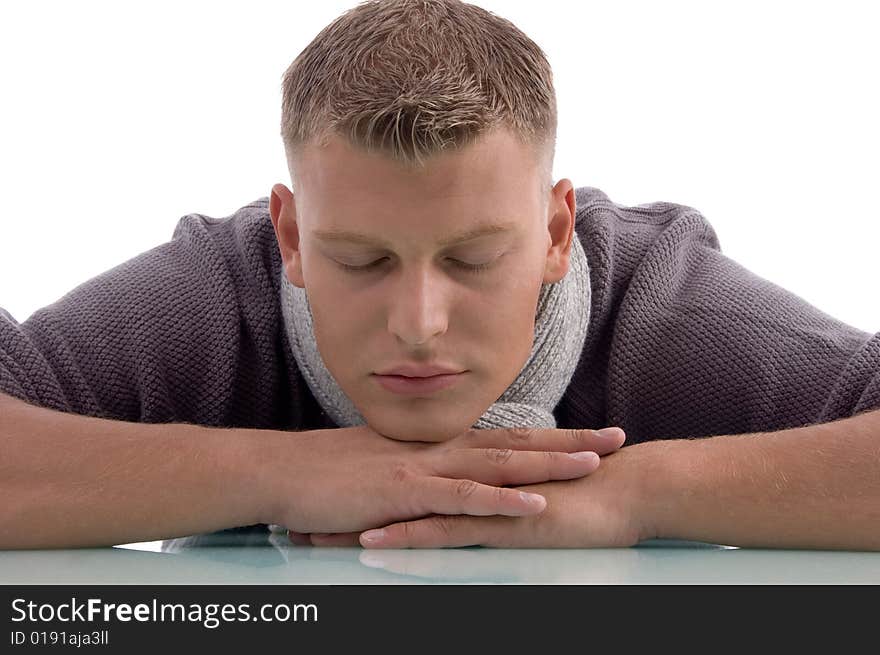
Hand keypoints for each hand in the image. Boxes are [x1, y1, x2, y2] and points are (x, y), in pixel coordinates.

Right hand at [257, 424, 624, 536]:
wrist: (281, 472)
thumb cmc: (327, 473)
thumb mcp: (383, 468)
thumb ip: (418, 472)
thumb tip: (444, 479)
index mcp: (436, 444)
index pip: (503, 436)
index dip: (549, 435)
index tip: (589, 434)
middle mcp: (438, 449)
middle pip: (516, 442)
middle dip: (569, 441)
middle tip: (618, 437)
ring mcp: (424, 469)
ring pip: (499, 464)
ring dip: (549, 464)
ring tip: (595, 464)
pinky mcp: (405, 493)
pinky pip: (463, 498)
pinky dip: (501, 501)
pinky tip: (535, 504)